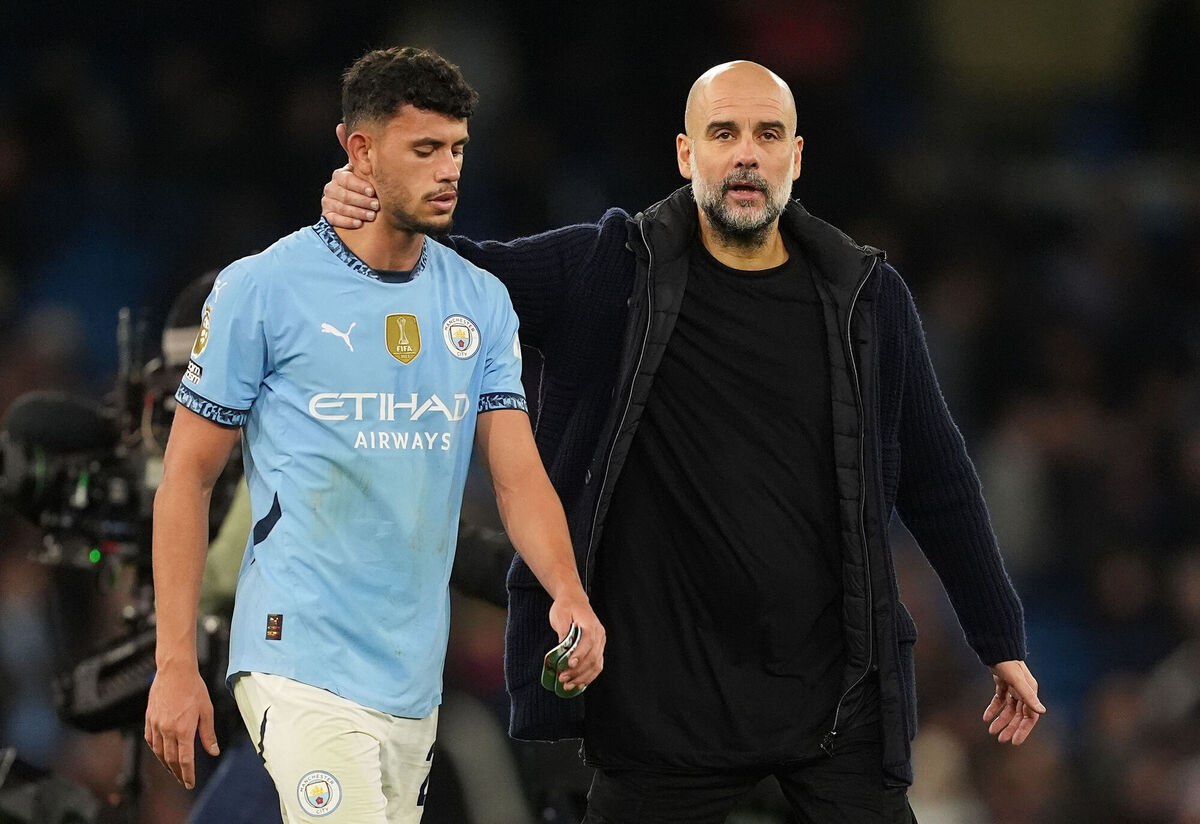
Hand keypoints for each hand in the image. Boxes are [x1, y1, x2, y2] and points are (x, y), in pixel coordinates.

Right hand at [144, 664, 218, 788]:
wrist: (175, 671)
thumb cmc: (193, 688)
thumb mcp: (207, 710)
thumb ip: (208, 734)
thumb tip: (213, 751)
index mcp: (184, 730)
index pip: (185, 760)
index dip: (187, 774)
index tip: (190, 783)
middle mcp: (167, 730)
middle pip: (171, 759)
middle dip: (177, 772)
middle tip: (182, 780)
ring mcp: (156, 725)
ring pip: (158, 752)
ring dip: (165, 764)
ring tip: (172, 770)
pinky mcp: (149, 719)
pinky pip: (150, 740)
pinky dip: (155, 750)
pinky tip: (160, 753)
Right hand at [320, 125, 379, 228]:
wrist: (369, 211)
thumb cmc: (368, 188)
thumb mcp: (365, 171)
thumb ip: (357, 153)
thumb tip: (341, 125)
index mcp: (341, 175)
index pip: (345, 178)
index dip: (358, 184)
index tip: (373, 190)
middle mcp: (331, 187)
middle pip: (342, 193)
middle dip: (360, 199)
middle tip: (376, 205)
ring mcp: (328, 202)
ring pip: (338, 206)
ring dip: (356, 211)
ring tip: (371, 215)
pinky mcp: (328, 216)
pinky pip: (332, 218)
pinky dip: (346, 221)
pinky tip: (358, 223)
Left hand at [548, 594, 605, 690]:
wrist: (574, 599)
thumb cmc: (566, 606)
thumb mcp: (560, 615)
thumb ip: (563, 632)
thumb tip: (562, 649)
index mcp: (591, 625)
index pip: (588, 642)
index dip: (579, 655)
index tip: (569, 665)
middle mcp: (599, 635)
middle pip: (592, 657)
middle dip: (578, 671)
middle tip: (562, 678)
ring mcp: (600, 642)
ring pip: (596, 664)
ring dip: (583, 677)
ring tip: (568, 685)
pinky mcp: (598, 648)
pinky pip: (597, 665)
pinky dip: (589, 676)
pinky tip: (579, 684)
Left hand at [983, 659, 1045, 744]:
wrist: (996, 648)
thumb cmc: (1008, 663)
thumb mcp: (1017, 681)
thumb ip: (1028, 696)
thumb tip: (1042, 711)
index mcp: (1030, 693)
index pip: (1030, 717)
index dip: (1023, 730)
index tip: (1014, 742)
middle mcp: (1024, 692)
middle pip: (1019, 716)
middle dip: (1010, 728)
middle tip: (1000, 739)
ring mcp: (1013, 688)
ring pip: (1008, 709)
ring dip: (1001, 720)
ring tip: (991, 730)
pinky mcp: (1003, 684)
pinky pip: (999, 700)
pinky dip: (993, 709)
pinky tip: (985, 717)